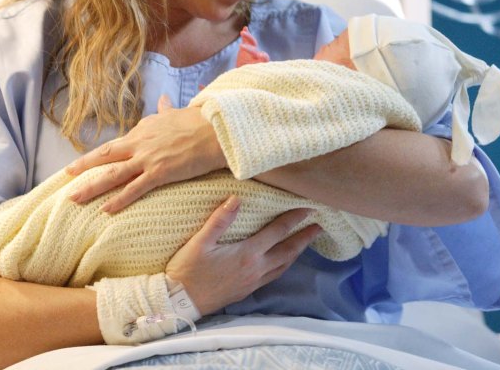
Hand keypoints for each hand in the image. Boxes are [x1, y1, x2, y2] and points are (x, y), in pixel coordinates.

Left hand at [65, 95, 225, 212]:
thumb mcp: (176, 113)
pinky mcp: (160, 172)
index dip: (100, 154)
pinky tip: (105, 209)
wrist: (216, 130)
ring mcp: (148, 158)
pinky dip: (118, 200)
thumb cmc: (199, 121)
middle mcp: (140, 142)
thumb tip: (163, 98)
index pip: (117, 144)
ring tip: (74, 198)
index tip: (86, 162)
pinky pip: (134, 189)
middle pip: (105, 155)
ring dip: (91, 186)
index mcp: (144, 129)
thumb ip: (166, 109)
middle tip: (67, 176)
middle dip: (84, 166)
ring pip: (113, 174)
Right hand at [165, 196, 321, 314]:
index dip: (294, 219)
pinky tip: (282, 262)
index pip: (277, 232)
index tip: (309, 208)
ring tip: (305, 243)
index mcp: (247, 254)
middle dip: (305, 238)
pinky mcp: (247, 290)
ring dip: (297, 253)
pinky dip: (284, 265)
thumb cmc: (188, 269)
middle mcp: (255, 269)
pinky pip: (273, 276)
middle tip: (319, 227)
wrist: (180, 301)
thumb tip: (237, 198)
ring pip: (283, 266)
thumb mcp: (200, 241)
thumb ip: (220, 220)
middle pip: (288, 251)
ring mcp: (253, 282)